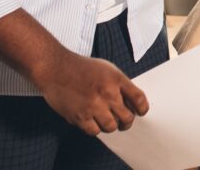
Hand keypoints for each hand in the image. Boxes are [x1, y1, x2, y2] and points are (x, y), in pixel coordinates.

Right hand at [31, 50, 148, 135]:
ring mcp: (93, 106)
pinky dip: (95, 129)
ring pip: (111, 127)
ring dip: (111, 126)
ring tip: (107, 120)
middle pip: (127, 117)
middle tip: (124, 122)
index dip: (143, 108)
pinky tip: (93, 121)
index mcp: (116, 79)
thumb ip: (120, 84)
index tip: (140, 112)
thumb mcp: (108, 69)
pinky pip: (94, 131)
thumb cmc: (82, 68)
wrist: (56, 69)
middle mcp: (107, 93)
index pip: (139, 99)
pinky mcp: (79, 116)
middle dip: (128, 122)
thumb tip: (130, 103)